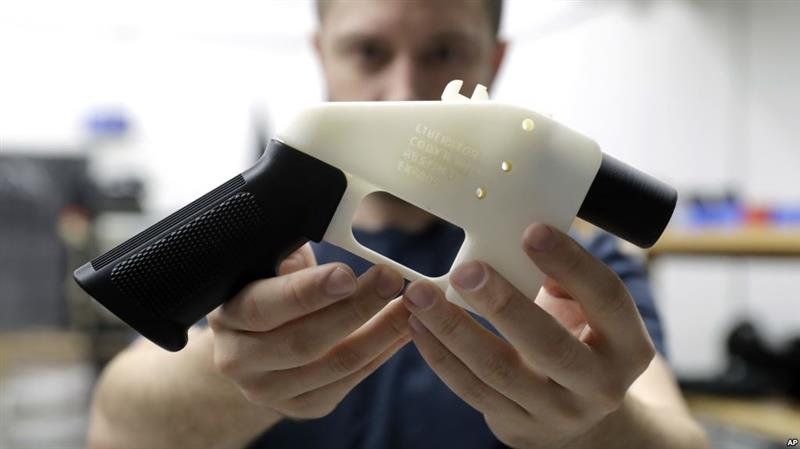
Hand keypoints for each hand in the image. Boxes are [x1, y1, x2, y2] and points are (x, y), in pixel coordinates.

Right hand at [207, 244, 409, 418]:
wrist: (250, 346)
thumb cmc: (266, 289)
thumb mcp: (264, 263)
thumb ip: (286, 252)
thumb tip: (319, 223)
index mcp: (229, 317)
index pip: (267, 306)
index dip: (308, 292)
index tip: (347, 274)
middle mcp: (240, 361)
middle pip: (305, 340)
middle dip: (356, 308)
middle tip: (392, 279)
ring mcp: (270, 391)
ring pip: (335, 365)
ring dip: (381, 332)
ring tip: (410, 304)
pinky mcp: (303, 406)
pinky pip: (350, 380)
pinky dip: (382, 352)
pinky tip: (403, 329)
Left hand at [402, 223, 655, 448]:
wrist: (582, 416)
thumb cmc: (579, 339)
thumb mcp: (589, 311)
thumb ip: (565, 279)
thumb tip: (517, 243)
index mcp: (629, 345)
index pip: (606, 298)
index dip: (570, 263)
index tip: (530, 231)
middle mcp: (600, 385)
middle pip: (549, 345)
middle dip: (502, 305)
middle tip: (465, 270)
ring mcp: (557, 413)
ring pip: (499, 371)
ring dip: (453, 329)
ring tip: (419, 295)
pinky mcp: (517, 425)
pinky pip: (472, 390)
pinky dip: (441, 356)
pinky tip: (419, 325)